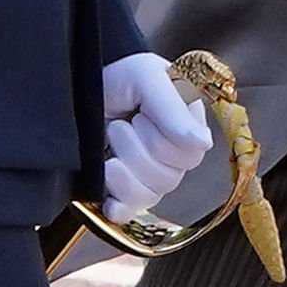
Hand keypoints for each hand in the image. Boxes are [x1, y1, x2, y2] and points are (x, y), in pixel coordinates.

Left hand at [99, 53, 217, 220]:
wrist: (84, 82)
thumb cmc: (122, 76)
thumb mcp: (146, 78)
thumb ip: (172, 109)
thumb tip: (202, 143)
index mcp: (189, 126)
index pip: (191, 154)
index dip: (162, 139)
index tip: (141, 115)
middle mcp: (175, 155)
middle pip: (169, 178)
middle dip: (136, 150)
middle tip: (121, 125)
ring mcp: (151, 175)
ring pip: (150, 194)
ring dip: (122, 169)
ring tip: (109, 141)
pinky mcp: (126, 189)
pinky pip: (131, 211)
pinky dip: (120, 207)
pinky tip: (110, 201)